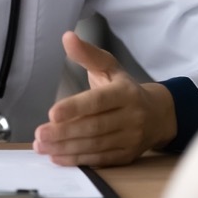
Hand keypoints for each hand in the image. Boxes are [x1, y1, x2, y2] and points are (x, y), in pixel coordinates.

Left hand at [33, 31, 176, 166]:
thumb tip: (67, 37)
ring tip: (42, 146)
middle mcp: (131, 116)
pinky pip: (100, 160)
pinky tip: (57, 157)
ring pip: (96, 145)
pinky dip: (77, 160)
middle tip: (40, 135)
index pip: (98, 101)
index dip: (75, 108)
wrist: (157, 115)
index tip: (52, 113)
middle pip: (95, 127)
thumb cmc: (124, 88)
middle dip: (64, 132)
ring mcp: (130, 138)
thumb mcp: (109, 67)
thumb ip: (87, 54)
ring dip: (66, 148)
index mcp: (125, 92)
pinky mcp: (127, 156)